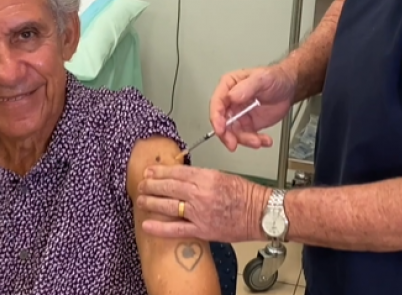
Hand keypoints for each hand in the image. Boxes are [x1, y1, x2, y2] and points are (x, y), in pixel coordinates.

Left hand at [136, 165, 270, 242]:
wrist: (261, 213)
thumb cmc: (246, 194)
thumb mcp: (221, 176)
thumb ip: (200, 177)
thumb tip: (180, 177)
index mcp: (206, 177)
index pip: (176, 172)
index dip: (159, 171)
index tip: (149, 171)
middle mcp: (200, 193)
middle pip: (168, 187)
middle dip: (151, 185)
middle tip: (141, 185)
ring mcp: (200, 212)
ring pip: (168, 205)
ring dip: (151, 202)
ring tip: (140, 201)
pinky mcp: (202, 230)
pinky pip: (176, 229)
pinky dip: (160, 228)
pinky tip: (147, 225)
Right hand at [210, 65, 295, 151]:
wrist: (289, 88)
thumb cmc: (274, 78)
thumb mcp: (261, 78)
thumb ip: (246, 87)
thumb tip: (232, 97)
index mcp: (228, 87)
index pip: (216, 104)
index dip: (216, 118)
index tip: (221, 129)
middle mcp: (230, 103)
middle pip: (221, 122)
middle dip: (227, 135)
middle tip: (233, 143)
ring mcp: (238, 115)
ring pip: (234, 133)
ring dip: (245, 140)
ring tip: (258, 141)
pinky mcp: (248, 125)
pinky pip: (246, 137)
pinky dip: (256, 141)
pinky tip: (265, 140)